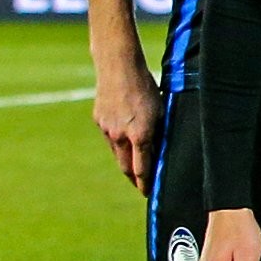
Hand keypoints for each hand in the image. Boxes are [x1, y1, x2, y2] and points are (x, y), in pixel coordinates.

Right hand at [91, 70, 163, 193]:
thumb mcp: (162, 111)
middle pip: (126, 167)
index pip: (142, 169)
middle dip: (134, 179)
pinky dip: (118, 145)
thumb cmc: (147, 87)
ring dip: (125, 163)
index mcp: (140, 135)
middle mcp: (121, 136)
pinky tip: (124, 143)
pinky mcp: (99, 121)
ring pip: (117, 154)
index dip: (145, 184)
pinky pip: (110, 139)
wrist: (119, 68)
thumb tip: (160, 150)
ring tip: (133, 169)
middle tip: (141, 186)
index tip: (148, 193)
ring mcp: (107, 129)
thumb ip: (160, 132)